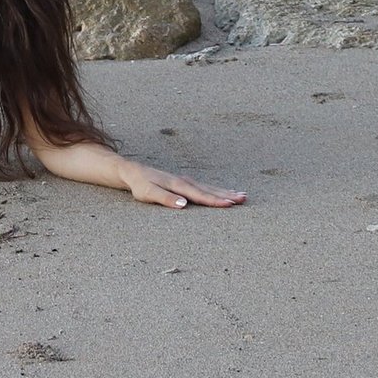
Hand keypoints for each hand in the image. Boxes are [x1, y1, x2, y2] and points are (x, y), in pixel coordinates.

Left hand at [123, 162, 244, 208]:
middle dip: (227, 194)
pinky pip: (205, 187)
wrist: (133, 172)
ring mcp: (186, 181)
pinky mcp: (185, 183)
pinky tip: (224, 192)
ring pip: (210, 187)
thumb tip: (184, 205)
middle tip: (244, 198)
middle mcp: (185, 182)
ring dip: (225, 191)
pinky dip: (217, 190)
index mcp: (178, 185)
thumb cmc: (140, 185)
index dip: (216, 200)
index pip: (200, 195)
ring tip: (242, 195)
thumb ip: (165, 199)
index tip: (231, 204)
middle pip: (210, 189)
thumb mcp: (148, 193)